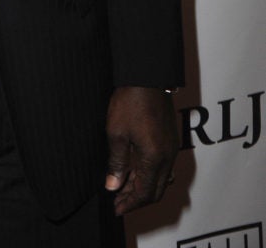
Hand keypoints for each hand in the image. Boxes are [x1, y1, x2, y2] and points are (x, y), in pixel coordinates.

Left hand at [104, 86, 177, 215]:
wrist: (147, 76)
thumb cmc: (129, 102)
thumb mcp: (116, 133)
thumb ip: (116, 162)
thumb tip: (113, 186)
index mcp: (155, 158)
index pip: (145, 193)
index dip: (129, 203)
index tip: (116, 208)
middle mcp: (168, 157)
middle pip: (156, 190)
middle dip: (137, 199)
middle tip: (118, 202)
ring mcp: (172, 147)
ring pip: (162, 179)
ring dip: (144, 186)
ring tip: (124, 187)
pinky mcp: (171, 138)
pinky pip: (164, 165)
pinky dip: (151, 174)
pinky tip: (136, 169)